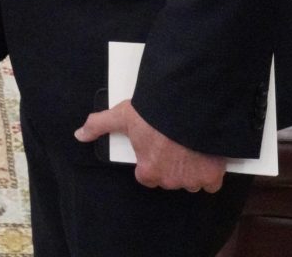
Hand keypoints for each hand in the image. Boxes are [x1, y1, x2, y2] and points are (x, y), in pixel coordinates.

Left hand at [74, 100, 226, 192]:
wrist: (187, 107)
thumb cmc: (155, 113)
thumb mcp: (122, 115)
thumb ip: (99, 125)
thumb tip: (79, 134)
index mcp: (149, 171)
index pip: (148, 176)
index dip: (151, 162)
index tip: (155, 149)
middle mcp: (170, 180)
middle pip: (170, 178)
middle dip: (172, 165)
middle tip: (174, 144)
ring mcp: (192, 179)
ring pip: (191, 180)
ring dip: (191, 169)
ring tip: (191, 148)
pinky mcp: (213, 174)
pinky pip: (212, 183)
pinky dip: (211, 173)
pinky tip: (208, 157)